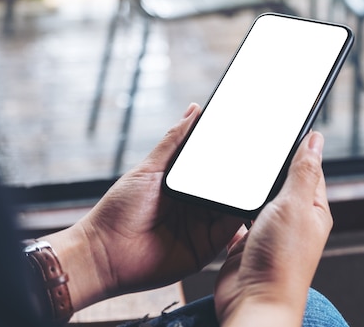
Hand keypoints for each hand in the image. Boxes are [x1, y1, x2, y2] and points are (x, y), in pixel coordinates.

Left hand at [44, 103, 244, 310]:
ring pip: (233, 205)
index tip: (248, 136)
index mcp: (184, 185)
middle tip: (259, 156)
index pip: (214, 166)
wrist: (104, 253)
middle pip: (227, 185)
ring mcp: (204, 226)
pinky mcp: (208, 248)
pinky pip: (230, 229)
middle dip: (243, 172)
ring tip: (259, 176)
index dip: (230, 153)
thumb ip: (175, 141)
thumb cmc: (119, 210)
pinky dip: (241, 216)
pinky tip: (248, 202)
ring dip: (246, 192)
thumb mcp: (149, 169)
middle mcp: (197, 205)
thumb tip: (194, 109)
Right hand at [214, 131, 332, 326]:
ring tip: (237, 166)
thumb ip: (303, 171)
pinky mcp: (245, 241)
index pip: (309, 168)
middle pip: (281, 181)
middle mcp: (293, 219)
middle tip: (254, 144)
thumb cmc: (281, 261)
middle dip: (269, 164)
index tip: (283, 127)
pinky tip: (223, 194)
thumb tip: (316, 140)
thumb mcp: (295, 205)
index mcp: (313, 209)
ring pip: (258, 197)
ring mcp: (268, 231)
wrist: (253, 302)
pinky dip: (232, 205)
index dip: (298, 147)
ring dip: (249, 185)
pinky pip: (238, 215)